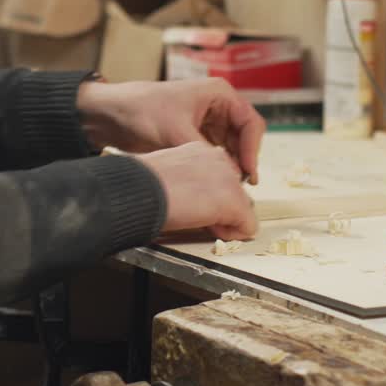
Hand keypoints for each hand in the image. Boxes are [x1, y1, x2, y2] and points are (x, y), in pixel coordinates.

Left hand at [78, 78, 264, 183]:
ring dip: (232, 164)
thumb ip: (204, 153)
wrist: (110, 115)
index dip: (252, 149)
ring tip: (229, 187)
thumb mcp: (175, 133)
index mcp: (219, 93)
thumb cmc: (140, 111)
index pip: (251, 123)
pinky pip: (217, 151)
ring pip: (232, 146)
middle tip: (241, 186)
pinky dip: (219, 165)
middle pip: (245, 136)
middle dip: (244, 159)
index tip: (247, 173)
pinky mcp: (196, 134)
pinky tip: (216, 180)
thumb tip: (226, 176)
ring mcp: (208, 120)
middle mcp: (218, 105)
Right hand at [137, 142, 257, 239]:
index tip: (189, 201)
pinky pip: (248, 226)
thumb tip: (195, 198)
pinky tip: (209, 229)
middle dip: (221, 208)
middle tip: (194, 213)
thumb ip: (189, 179)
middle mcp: (220, 160)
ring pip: (244, 209)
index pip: (221, 178)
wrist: (138, 190)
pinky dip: (232, 234)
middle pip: (236, 193)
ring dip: (226, 220)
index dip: (208, 197)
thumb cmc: (141, 185)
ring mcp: (230, 180)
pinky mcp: (233, 201)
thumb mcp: (168, 173)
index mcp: (201, 151)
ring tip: (198, 220)